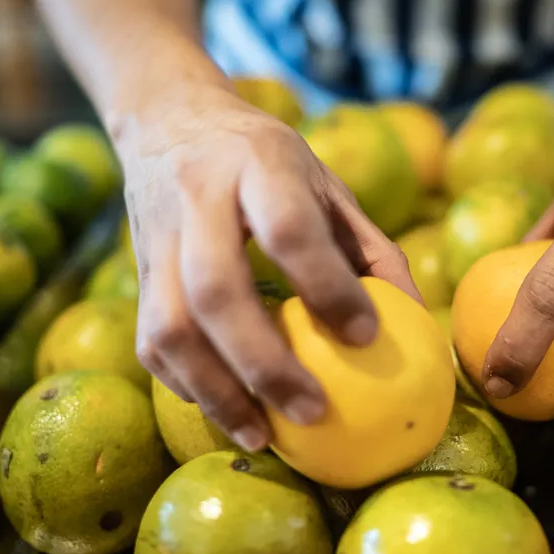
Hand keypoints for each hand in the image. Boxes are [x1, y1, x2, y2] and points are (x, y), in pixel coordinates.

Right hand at [116, 82, 418, 451]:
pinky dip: (188, 384)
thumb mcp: (324, 181)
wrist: (169, 118)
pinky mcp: (136, 271)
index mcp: (260, 164)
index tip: (369, 338)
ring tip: (262, 435)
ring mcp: (157, 235)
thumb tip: (418, 321)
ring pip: (172, 326)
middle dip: (265, 362)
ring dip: (217, 390)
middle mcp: (199, 196)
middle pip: (217, 289)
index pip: (291, 228)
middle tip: (314, 412)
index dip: (328, 286)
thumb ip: (370, 248)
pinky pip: (150, 341)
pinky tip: (228, 410)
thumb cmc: (266, 160)